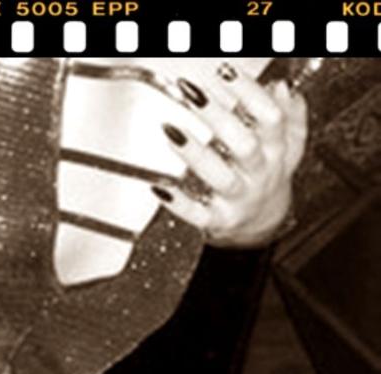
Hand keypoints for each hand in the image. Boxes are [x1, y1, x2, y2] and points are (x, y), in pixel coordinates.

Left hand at [152, 68, 308, 247]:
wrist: (262, 224)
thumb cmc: (267, 175)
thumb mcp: (288, 146)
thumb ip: (289, 116)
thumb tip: (281, 88)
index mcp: (276, 152)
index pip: (270, 119)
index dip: (250, 94)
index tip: (225, 71)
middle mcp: (259, 175)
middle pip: (244, 145)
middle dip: (218, 118)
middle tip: (193, 93)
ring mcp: (239, 199)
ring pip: (221, 178)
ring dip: (195, 154)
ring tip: (171, 130)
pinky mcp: (218, 220)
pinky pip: (198, 215)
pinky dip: (179, 203)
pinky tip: (160, 186)